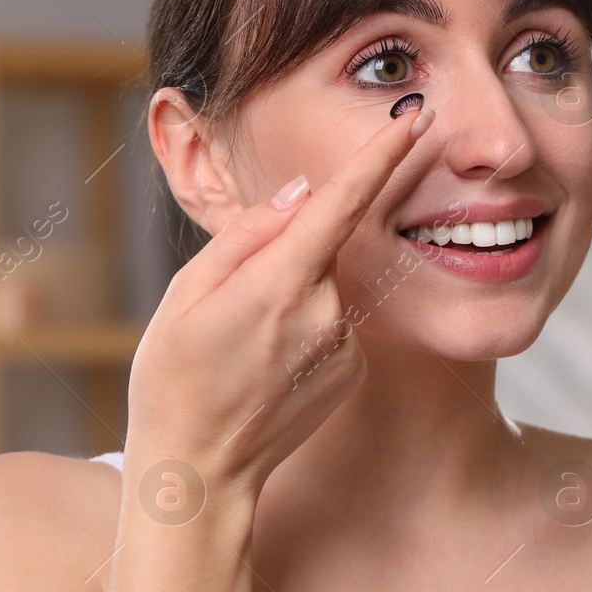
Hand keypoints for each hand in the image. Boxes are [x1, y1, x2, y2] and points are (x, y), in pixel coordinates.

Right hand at [123, 105, 434, 507]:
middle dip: (284, 256)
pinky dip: (304, 331)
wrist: (199, 472)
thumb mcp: (187, 293)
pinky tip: (268, 369)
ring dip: (290, 297)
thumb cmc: (175, 378)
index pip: (342, 202)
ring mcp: (344, 345)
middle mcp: (324, 311)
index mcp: (278, 282)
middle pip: (318, 247)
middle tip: (230, 309)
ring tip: (243, 348)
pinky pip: (332, 324)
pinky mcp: (353, 370)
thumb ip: (249, 233)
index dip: (382, 155)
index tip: (416, 119)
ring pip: (324, 287)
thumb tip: (301, 193)